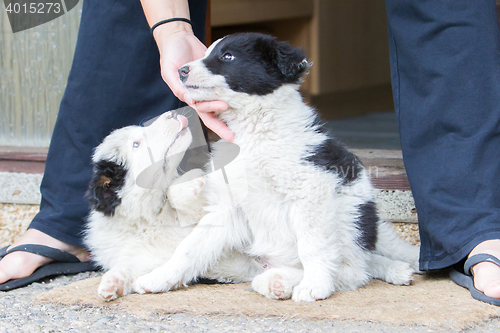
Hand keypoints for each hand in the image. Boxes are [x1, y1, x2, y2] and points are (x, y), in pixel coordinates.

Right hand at [154, 24, 234, 141]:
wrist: (178, 37)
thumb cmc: (170, 54)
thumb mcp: (169, 70)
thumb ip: (177, 86)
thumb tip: (188, 99)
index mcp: (187, 95)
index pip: (201, 110)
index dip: (211, 112)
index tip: (224, 107)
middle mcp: (198, 95)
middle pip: (211, 114)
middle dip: (221, 127)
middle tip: (233, 136)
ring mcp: (206, 88)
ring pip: (218, 104)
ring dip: (227, 114)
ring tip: (240, 121)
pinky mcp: (213, 79)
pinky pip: (221, 90)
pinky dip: (229, 96)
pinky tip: (240, 102)